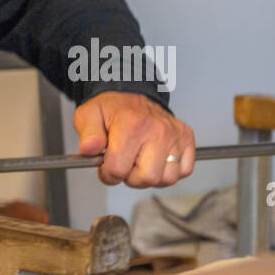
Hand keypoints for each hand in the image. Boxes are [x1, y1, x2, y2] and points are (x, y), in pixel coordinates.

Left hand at [73, 91, 195, 187]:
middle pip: (147, 178)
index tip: (106, 164)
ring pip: (167, 178)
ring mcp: (175, 135)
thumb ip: (87, 136)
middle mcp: (158, 130)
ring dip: (150, 176)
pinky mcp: (186, 138)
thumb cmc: (111, 109)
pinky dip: (170, 171)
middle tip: (124, 164)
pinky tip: (156, 161)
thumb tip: (89, 149)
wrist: (131, 95)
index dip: (107, 173)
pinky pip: (184, 170)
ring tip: (140, 162)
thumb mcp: (88, 117)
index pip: (118, 170)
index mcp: (131, 126)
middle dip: (130, 178)